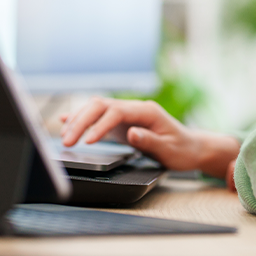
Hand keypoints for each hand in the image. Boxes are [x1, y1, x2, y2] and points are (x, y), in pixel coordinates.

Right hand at [60, 96, 239, 178]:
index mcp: (147, 111)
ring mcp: (127, 114)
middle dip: (82, 120)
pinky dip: (82, 118)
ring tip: (64, 136)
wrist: (191, 147)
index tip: (87, 140)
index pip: (117, 112)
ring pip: (97, 109)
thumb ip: (149, 141)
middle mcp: (135, 108)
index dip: (99, 124)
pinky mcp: (122, 122)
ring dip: (79, 119)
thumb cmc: (182, 149)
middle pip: (102, 106)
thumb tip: (131, 132)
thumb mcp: (169, 149)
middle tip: (67, 141)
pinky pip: (99, 116)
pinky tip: (65, 120)